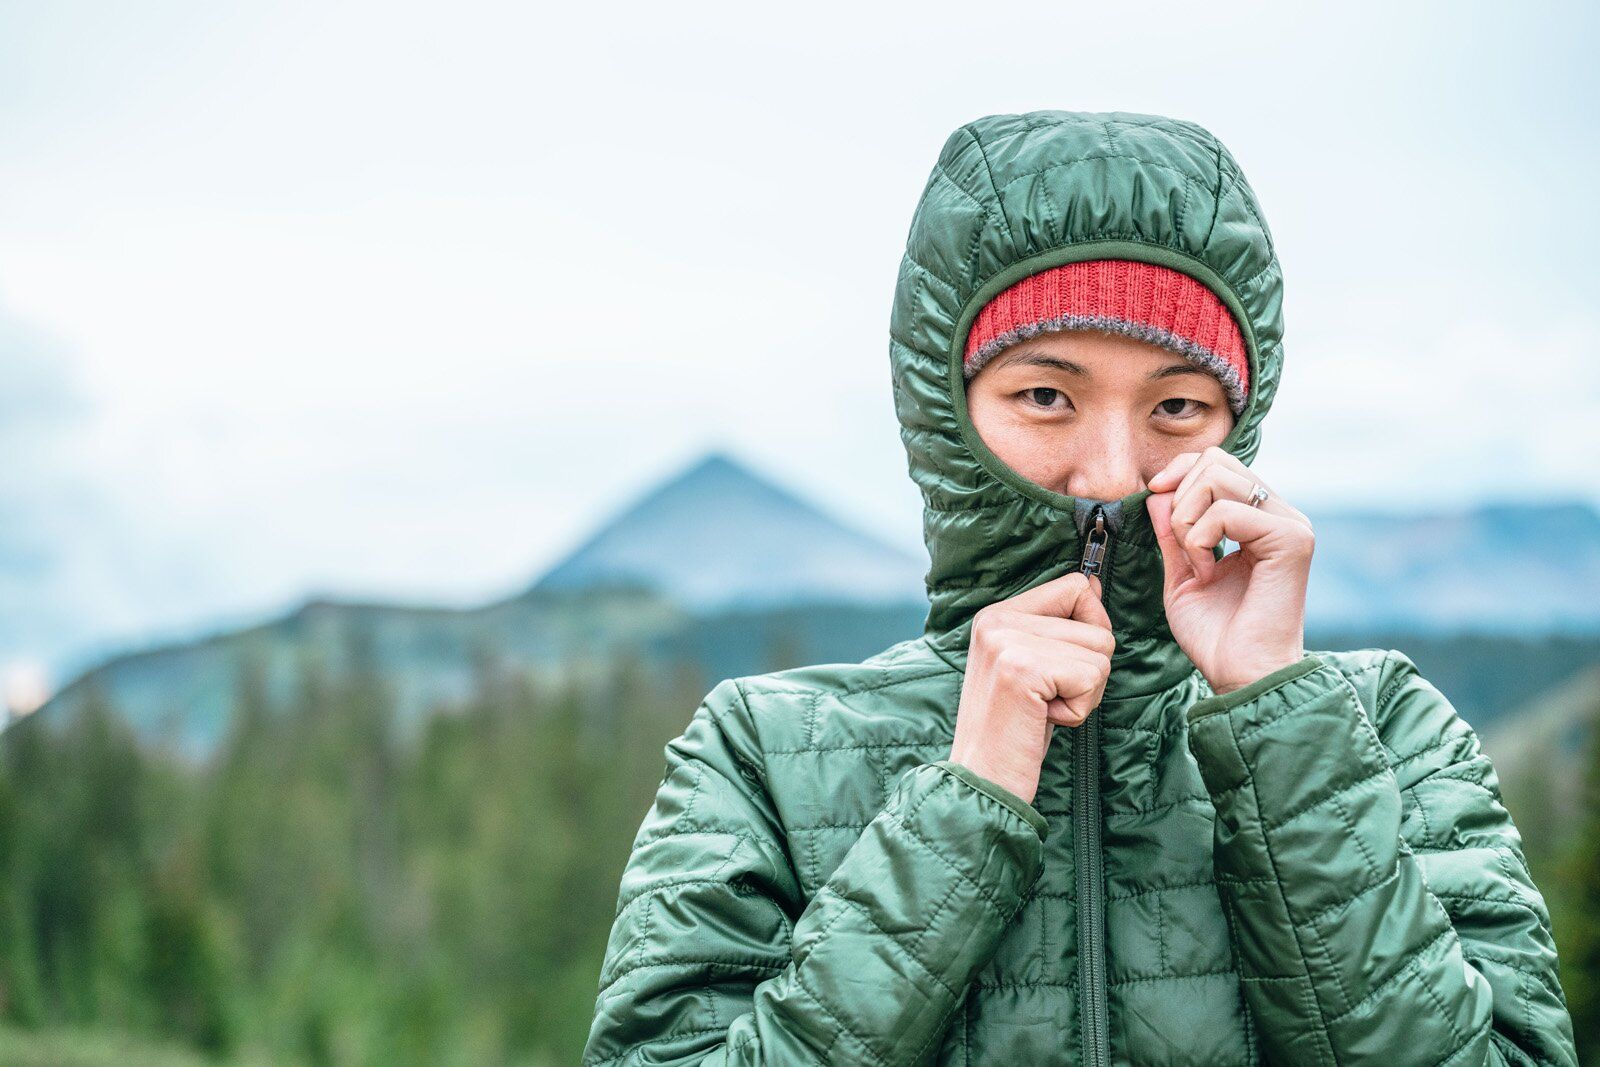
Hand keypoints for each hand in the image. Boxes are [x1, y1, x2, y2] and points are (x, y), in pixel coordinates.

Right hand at [950, 571, 1114, 804]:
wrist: (981, 779)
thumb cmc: (1014, 730)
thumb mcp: (1034, 668)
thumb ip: (1060, 626)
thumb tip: (1094, 585)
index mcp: (997, 614)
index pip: (1076, 586)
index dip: (1090, 628)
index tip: (1060, 667)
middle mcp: (997, 619)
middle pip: (1097, 626)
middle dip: (1088, 672)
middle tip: (1046, 699)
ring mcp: (1006, 641)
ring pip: (1100, 653)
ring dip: (1084, 693)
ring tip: (1042, 709)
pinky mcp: (1021, 668)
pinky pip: (1091, 677)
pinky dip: (1078, 710)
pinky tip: (1042, 719)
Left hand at [1146, 447, 1312, 695]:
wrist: (1241, 675)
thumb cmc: (1215, 635)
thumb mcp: (1181, 573)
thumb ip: (1172, 531)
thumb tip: (1158, 491)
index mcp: (1260, 519)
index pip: (1217, 462)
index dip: (1179, 471)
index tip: (1154, 495)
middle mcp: (1281, 514)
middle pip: (1215, 461)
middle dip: (1179, 499)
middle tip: (1183, 549)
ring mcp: (1291, 524)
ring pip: (1217, 478)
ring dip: (1186, 521)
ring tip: (1197, 563)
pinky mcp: (1292, 539)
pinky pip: (1226, 511)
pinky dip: (1200, 540)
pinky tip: (1208, 573)